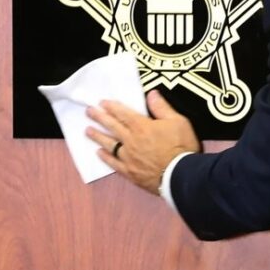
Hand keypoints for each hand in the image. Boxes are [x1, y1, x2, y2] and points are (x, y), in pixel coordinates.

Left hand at [86, 89, 200, 194]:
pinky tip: (98, 153)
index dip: (111, 106)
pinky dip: (105, 157)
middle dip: (99, 117)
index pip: (122, 113)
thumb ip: (161, 107)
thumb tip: (151, 93)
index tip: (101, 102)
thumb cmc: (181, 146)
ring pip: (109, 143)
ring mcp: (128, 157)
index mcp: (141, 126)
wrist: (182, 176)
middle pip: (111, 126)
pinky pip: (113, 163)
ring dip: (97, 136)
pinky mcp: (130, 172)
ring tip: (88, 130)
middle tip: (88, 111)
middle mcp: (131, 140)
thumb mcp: (177, 121)